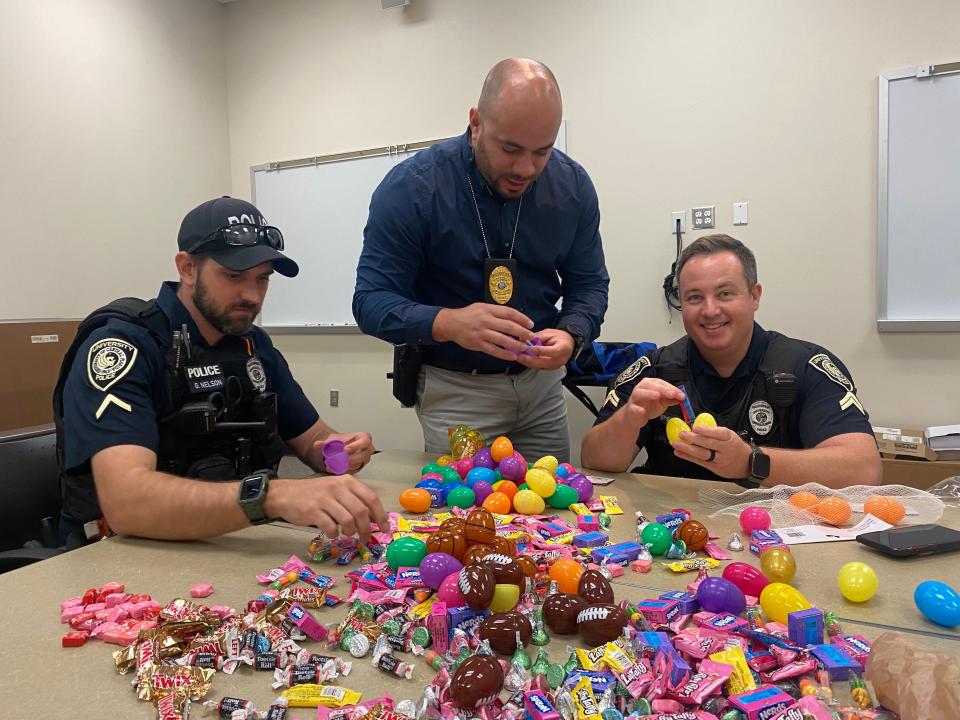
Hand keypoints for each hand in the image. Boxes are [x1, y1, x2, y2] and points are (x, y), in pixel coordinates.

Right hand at [267, 475, 388, 542]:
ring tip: (347, 534)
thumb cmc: (315, 493)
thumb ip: (354, 500)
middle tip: (366, 538)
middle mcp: (338, 488)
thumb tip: (374, 518)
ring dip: (351, 532)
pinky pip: (331, 527)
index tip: (385, 528)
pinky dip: (334, 534)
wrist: (285, 494)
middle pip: (361, 511)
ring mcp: (325, 499)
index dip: (381, 515)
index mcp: (347, 481)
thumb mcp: (337, 490)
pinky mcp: (313, 511)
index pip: (371, 498)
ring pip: (348, 520)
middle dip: (367, 528)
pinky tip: (332, 533)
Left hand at [314, 432, 374, 472]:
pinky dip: (343, 470)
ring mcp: (365, 459)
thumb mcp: (334, 439)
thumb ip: (325, 442)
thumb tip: (316, 444)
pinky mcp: (360, 467)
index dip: (356, 446)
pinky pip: (353, 470)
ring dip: (344, 465)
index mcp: (364, 438)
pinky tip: (333, 468)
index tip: (345, 449)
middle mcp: (368, 449)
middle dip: (350, 458)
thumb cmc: (341, 441)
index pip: (364, 442)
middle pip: (362, 456)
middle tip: (338, 459)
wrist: (341, 447)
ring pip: (357, 464)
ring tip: (331, 464)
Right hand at [432, 303, 533, 360]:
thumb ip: (496, 312)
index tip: (530, 324)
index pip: (509, 313)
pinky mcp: (478, 344)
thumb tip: (515, 318)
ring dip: (516, 345)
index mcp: (488, 310)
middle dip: (523, 333)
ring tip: (525, 348)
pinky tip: (512, 356)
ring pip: (503, 340)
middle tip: (531, 337)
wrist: (451, 324)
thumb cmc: (469, 315)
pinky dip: (504, 354)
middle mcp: (486, 321)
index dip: (522, 319)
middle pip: (509, 327)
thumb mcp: (482, 307)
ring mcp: (482, 333)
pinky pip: (494, 350)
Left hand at [516, 328, 574, 370]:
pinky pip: (537, 366)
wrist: (569, 345)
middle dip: (529, 359)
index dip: (538, 350)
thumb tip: (524, 338)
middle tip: (518, 355)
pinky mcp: (548, 368)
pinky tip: (522, 358)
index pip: (550, 351)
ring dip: (526, 362)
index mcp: (563, 349)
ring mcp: (554, 366)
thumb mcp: (550, 333)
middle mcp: (559, 360)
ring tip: (517, 356)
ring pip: (538, 365)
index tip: (528, 348)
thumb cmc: (560, 337)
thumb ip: (538, 336)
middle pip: (542, 362)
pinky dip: (529, 362)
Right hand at [619, 378, 684, 430]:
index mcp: (649, 384)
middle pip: (650, 385)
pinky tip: (642, 411)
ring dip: (648, 394)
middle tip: (672, 394)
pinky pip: (633, 408)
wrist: (635, 418)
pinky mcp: (631, 409)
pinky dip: (637, 409)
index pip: (660, 383)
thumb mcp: (662, 402)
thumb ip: (671, 399)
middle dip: (663, 389)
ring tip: (657, 396)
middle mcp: (640, 388)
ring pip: (639, 393)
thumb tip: (682, 397)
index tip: (681, 395)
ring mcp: (634, 398)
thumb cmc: (648, 407)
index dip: (671, 388)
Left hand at [672, 424, 751, 478]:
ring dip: (687, 449)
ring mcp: (720, 460)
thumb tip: (697, 427)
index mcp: (729, 438)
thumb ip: (715, 432)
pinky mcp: (715, 468)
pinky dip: (688, 457)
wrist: (748, 464)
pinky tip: (679, 453)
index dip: (706, 431)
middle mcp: (725, 449)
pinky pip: (700, 462)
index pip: (718, 433)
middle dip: (692, 439)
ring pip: (702, 454)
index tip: (695, 427)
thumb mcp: (730, 435)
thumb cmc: (736, 447)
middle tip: (681, 434)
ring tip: (676, 444)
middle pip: (708, 444)